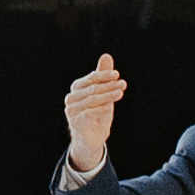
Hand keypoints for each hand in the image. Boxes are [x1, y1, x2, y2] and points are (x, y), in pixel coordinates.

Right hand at [63, 54, 124, 173]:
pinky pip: (89, 114)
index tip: (117, 75)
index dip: (104, 76)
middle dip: (109, 86)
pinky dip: (100, 109)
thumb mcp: (103, 93)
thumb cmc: (97, 113)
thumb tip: (106, 56)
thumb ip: (103, 76)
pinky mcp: (75, 123)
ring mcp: (72, 111)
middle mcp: (71, 98)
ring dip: (107, 96)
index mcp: (77, 88)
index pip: (91, 79)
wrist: (91, 138)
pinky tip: (110, 107)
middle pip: (92, 89)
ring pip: (92, 100)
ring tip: (120, 93)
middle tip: (123, 84)